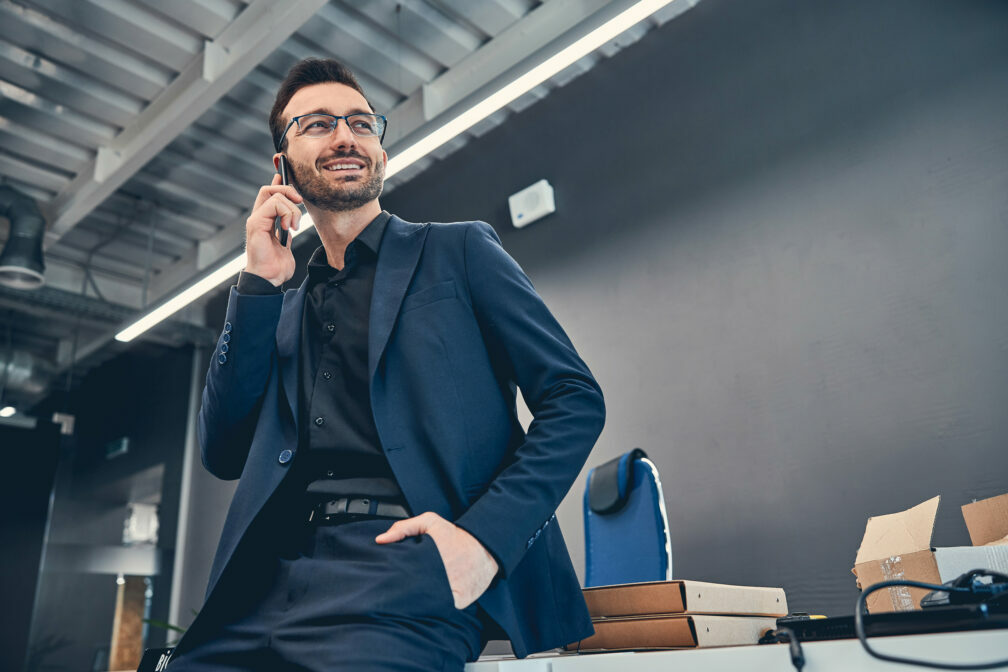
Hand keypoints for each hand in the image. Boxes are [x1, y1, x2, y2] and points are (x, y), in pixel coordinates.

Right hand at [244, 172, 301, 285]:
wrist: (269, 280)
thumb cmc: (276, 266)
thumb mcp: (286, 243)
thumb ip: (286, 229)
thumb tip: (292, 220)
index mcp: (265, 221)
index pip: (269, 194)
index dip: (278, 182)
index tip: (286, 175)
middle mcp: (258, 218)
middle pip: (269, 189)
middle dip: (288, 190)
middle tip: (300, 202)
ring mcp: (256, 220)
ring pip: (274, 195)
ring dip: (292, 209)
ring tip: (294, 226)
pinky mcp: (256, 223)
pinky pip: (273, 205)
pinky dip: (286, 212)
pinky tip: (288, 227)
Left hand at [375, 512, 498, 608]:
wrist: (486, 548)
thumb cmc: (456, 536)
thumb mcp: (430, 522)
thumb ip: (404, 528)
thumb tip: (380, 540)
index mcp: (428, 559)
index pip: (401, 576)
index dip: (392, 579)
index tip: (389, 577)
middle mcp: (440, 578)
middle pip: (411, 593)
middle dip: (402, 591)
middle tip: (399, 588)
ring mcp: (451, 592)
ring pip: (425, 606)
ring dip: (418, 603)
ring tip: (414, 595)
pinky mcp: (460, 602)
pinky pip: (442, 610)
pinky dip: (435, 608)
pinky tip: (430, 600)